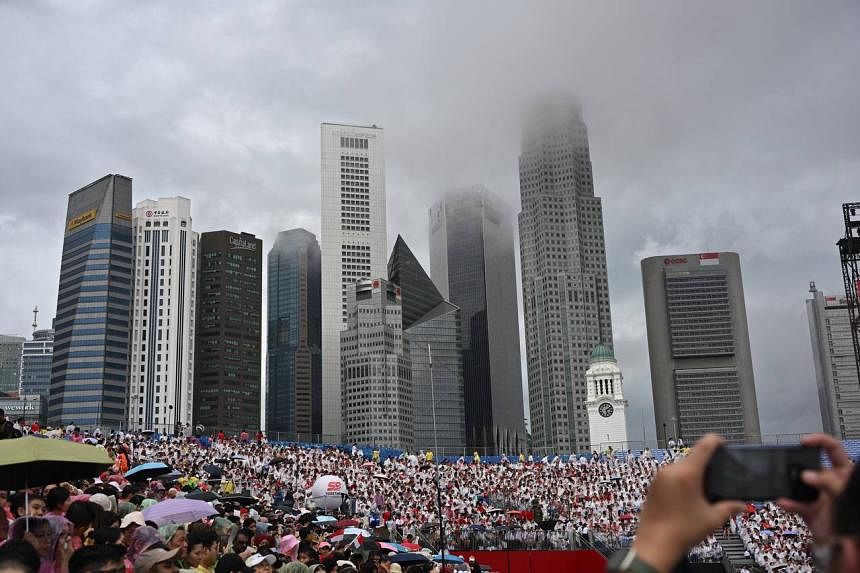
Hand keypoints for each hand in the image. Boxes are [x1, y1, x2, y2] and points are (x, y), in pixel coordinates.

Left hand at [633, 434, 744, 572]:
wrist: (655, 544)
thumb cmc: (678, 532)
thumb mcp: (712, 519)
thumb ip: (730, 508)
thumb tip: (741, 505)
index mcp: (686, 473)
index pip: (703, 446)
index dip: (716, 441)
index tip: (722, 441)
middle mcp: (670, 471)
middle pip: (692, 458)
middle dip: (705, 467)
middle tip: (716, 480)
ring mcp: (659, 477)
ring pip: (681, 467)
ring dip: (692, 475)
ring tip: (701, 494)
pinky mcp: (653, 485)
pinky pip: (670, 476)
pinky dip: (680, 481)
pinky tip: (687, 499)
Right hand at [777, 433, 852, 544]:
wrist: (842, 547)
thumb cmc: (850, 520)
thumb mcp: (844, 495)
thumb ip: (831, 483)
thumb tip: (809, 475)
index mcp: (843, 474)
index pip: (833, 449)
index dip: (819, 441)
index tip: (804, 442)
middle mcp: (830, 482)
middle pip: (812, 466)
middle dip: (801, 466)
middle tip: (794, 469)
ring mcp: (818, 496)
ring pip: (799, 484)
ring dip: (790, 486)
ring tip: (785, 486)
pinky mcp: (808, 510)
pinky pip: (794, 503)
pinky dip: (787, 503)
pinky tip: (784, 502)